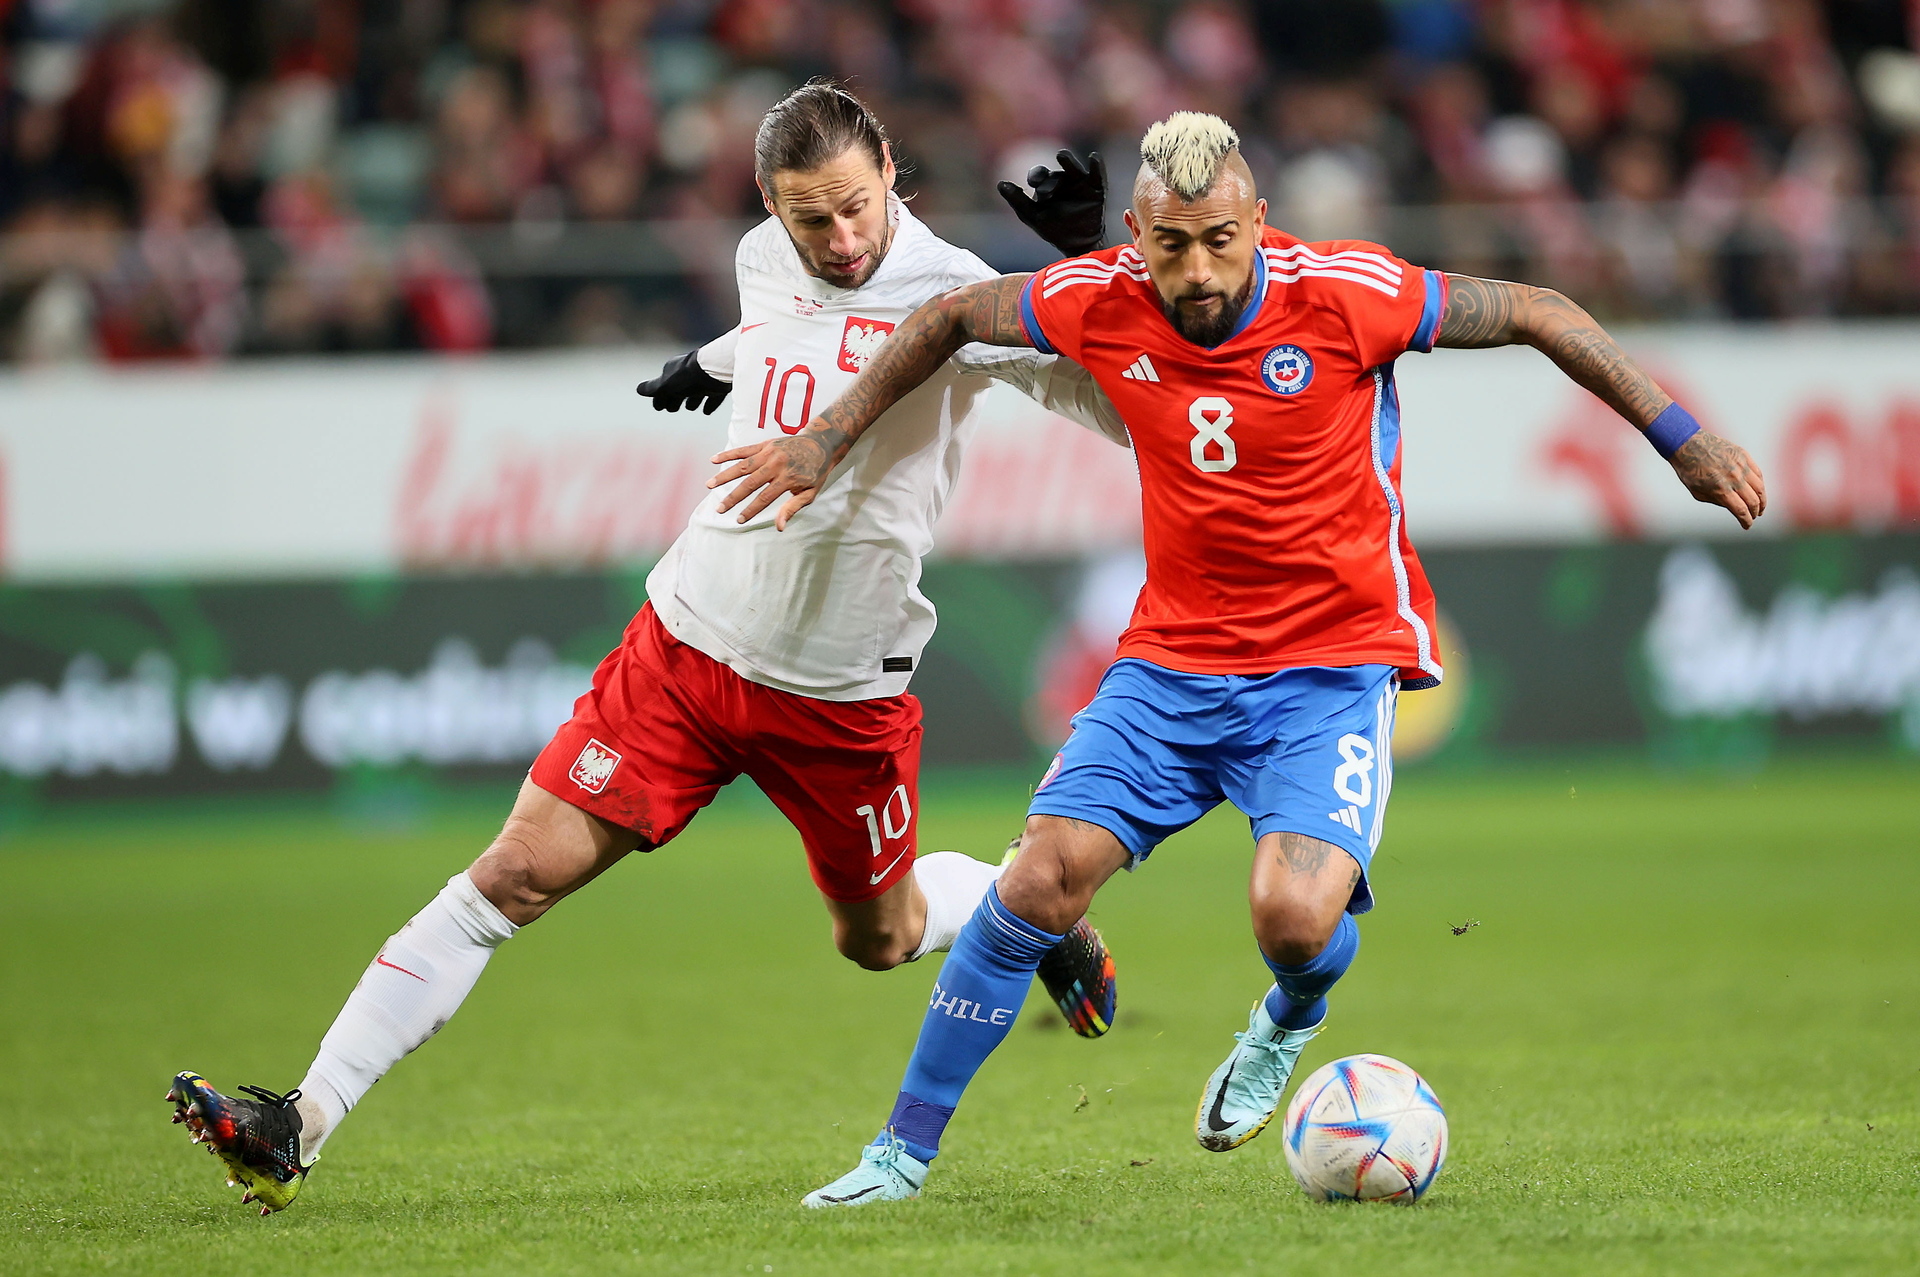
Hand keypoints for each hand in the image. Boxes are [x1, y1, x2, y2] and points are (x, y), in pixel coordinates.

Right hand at [637, 350, 729, 413]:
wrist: (715, 370)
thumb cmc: (687, 377)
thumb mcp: (666, 384)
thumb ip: (653, 388)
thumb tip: (638, 390)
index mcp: (674, 371)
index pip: (664, 387)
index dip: (660, 398)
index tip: (659, 407)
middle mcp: (689, 374)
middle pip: (680, 390)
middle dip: (674, 399)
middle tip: (672, 408)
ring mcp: (705, 379)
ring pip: (696, 393)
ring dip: (693, 401)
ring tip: (691, 407)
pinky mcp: (719, 385)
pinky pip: (713, 397)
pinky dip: (709, 404)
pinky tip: (706, 411)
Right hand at [707, 431, 837, 529]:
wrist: (820, 444)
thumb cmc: (815, 473)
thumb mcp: (810, 493)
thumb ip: (792, 508)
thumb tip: (779, 527)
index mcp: (787, 478)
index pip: (764, 498)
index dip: (751, 510)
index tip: (739, 519)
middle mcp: (776, 464)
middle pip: (750, 483)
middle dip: (733, 497)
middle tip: (719, 509)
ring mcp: (769, 453)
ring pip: (742, 466)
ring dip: (725, 476)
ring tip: (709, 485)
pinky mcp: (765, 444)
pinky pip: (743, 450)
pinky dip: (728, 454)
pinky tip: (713, 460)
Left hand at [997, 150, 1106, 257]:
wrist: (1078, 245)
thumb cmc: (1054, 230)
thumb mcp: (1033, 216)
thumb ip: (1017, 200)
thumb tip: (1000, 184)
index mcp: (1046, 185)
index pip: (1039, 175)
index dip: (1036, 177)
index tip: (1034, 184)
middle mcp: (1063, 180)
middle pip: (1055, 174)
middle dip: (1050, 180)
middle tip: (1046, 191)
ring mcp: (1080, 182)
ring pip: (1073, 168)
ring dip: (1068, 161)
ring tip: (1061, 155)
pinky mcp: (1097, 188)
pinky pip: (1097, 174)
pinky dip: (1097, 165)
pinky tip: (1094, 158)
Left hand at [1669, 430, 1766, 528]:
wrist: (1687, 444)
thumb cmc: (1689, 471)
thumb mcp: (1697, 492)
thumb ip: (1717, 501)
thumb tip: (1734, 507)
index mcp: (1721, 490)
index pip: (1741, 510)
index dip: (1746, 521)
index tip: (1747, 526)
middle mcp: (1734, 478)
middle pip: (1753, 501)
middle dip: (1755, 512)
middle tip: (1754, 516)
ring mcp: (1741, 466)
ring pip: (1760, 487)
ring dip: (1762, 500)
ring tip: (1760, 507)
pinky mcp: (1743, 455)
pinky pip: (1758, 473)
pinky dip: (1760, 484)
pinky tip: (1759, 491)